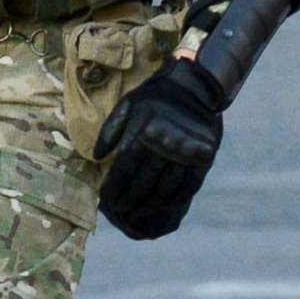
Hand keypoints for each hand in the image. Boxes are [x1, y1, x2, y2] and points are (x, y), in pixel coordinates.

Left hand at [95, 59, 225, 239]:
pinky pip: (188, 186)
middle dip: (128, 201)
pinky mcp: (203, 158)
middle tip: (120, 211)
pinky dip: (175, 200)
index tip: (106, 200)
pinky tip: (163, 206)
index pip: (124, 170)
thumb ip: (110, 131)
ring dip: (149, 205)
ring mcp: (185, 153)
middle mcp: (164, 145)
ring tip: (137, 213)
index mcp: (143, 133)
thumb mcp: (127, 105)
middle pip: (142, 183)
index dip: (114, 188)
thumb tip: (96, 156)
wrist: (194, 85)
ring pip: (164, 189)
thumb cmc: (154, 96)